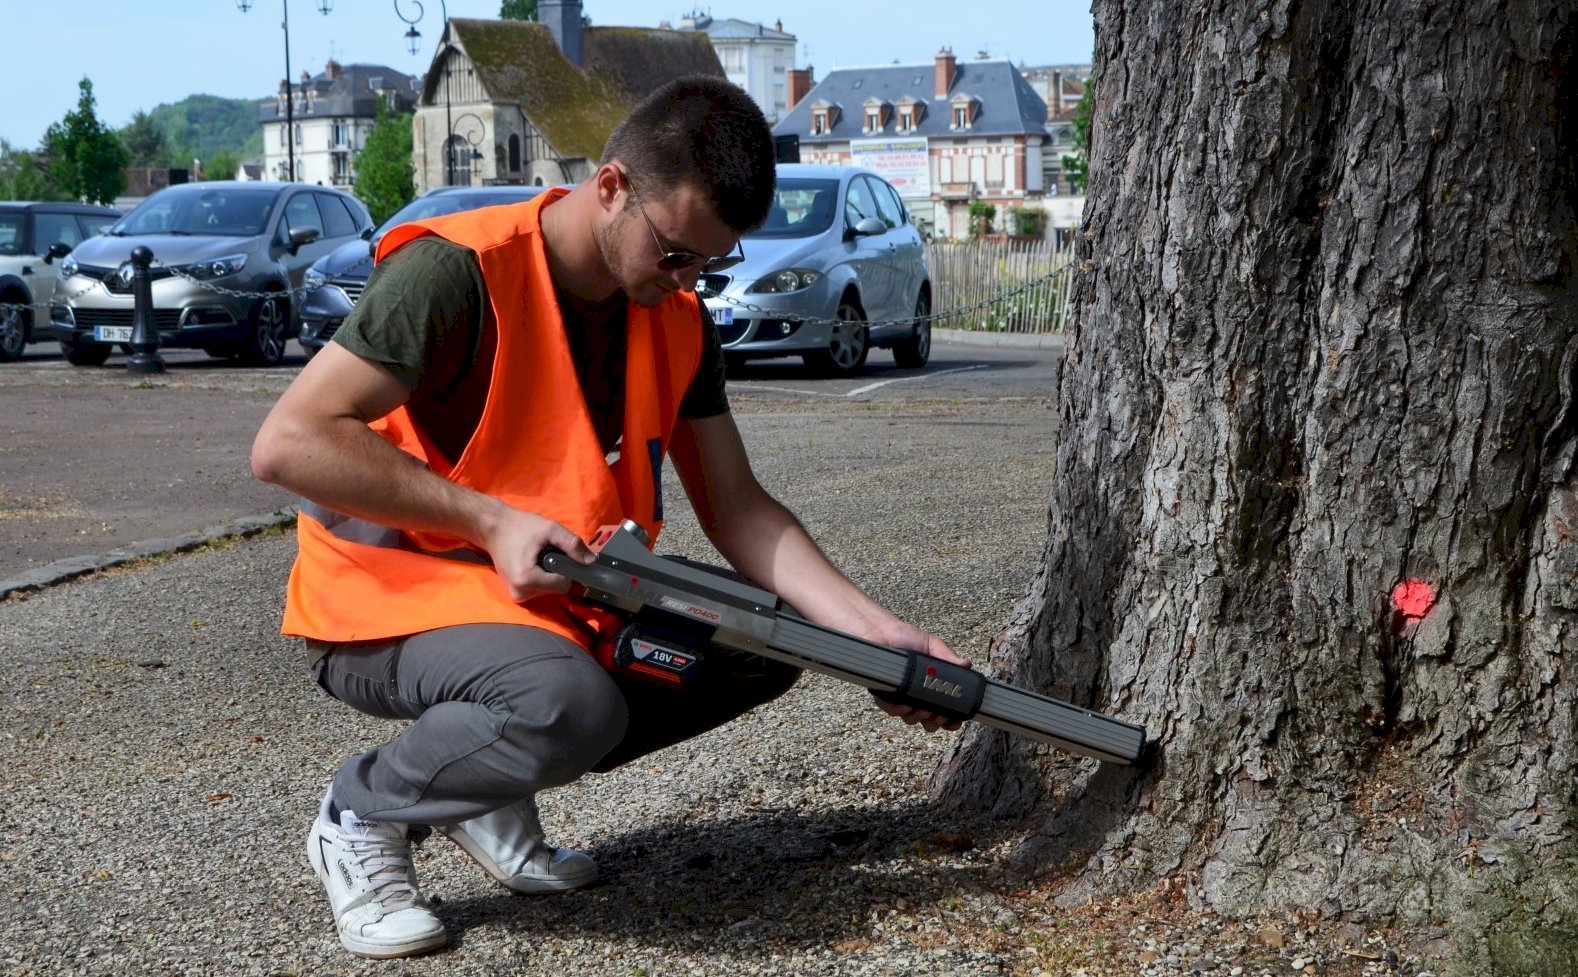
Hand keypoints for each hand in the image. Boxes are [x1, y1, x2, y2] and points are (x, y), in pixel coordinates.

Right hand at [480, 507, 595, 601]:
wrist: (493, 528)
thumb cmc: (520, 526)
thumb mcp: (550, 529)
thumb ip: (572, 544)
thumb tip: (591, 561)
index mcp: (527, 579)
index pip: (563, 585)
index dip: (568, 569)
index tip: (563, 555)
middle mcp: (520, 593)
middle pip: (556, 589)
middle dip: (558, 572)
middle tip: (547, 552)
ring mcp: (516, 596)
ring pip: (549, 590)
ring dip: (550, 575)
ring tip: (538, 556)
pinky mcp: (516, 594)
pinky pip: (540, 589)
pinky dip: (541, 577)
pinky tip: (533, 563)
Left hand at [868, 623, 972, 733]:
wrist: (880, 631)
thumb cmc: (904, 635)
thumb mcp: (931, 644)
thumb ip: (947, 657)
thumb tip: (967, 665)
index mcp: (932, 683)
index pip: (945, 707)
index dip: (951, 718)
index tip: (956, 721)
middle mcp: (917, 693)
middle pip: (929, 720)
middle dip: (935, 722)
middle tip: (938, 716)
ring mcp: (900, 696)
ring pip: (911, 718)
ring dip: (918, 718)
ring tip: (923, 710)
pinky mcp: (884, 694)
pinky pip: (891, 710)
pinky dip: (899, 711)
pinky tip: (905, 705)